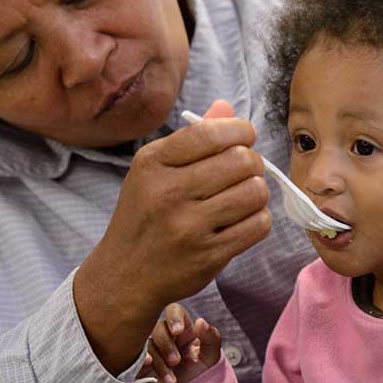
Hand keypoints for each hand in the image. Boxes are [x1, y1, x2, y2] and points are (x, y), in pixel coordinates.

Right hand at [73, 100, 270, 374]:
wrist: (124, 275)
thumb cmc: (144, 214)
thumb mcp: (153, 170)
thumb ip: (192, 138)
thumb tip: (226, 107)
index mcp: (152, 163)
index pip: (211, 133)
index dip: (240, 130)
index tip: (244, 137)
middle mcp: (168, 193)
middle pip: (242, 161)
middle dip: (253, 162)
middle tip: (244, 171)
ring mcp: (189, 227)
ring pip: (255, 192)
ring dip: (257, 191)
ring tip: (242, 196)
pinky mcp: (208, 256)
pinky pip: (258, 225)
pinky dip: (258, 219)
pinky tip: (242, 220)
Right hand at [137, 303, 222, 382]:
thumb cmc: (201, 375)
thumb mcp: (211, 356)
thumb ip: (211, 337)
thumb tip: (200, 321)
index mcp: (182, 329)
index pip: (174, 311)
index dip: (174, 317)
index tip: (178, 331)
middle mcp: (165, 336)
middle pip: (158, 327)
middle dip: (166, 344)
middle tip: (176, 361)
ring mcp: (151, 350)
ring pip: (147, 344)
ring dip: (159, 362)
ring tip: (172, 380)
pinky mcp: (141, 365)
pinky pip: (135, 358)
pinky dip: (141, 361)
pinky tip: (148, 366)